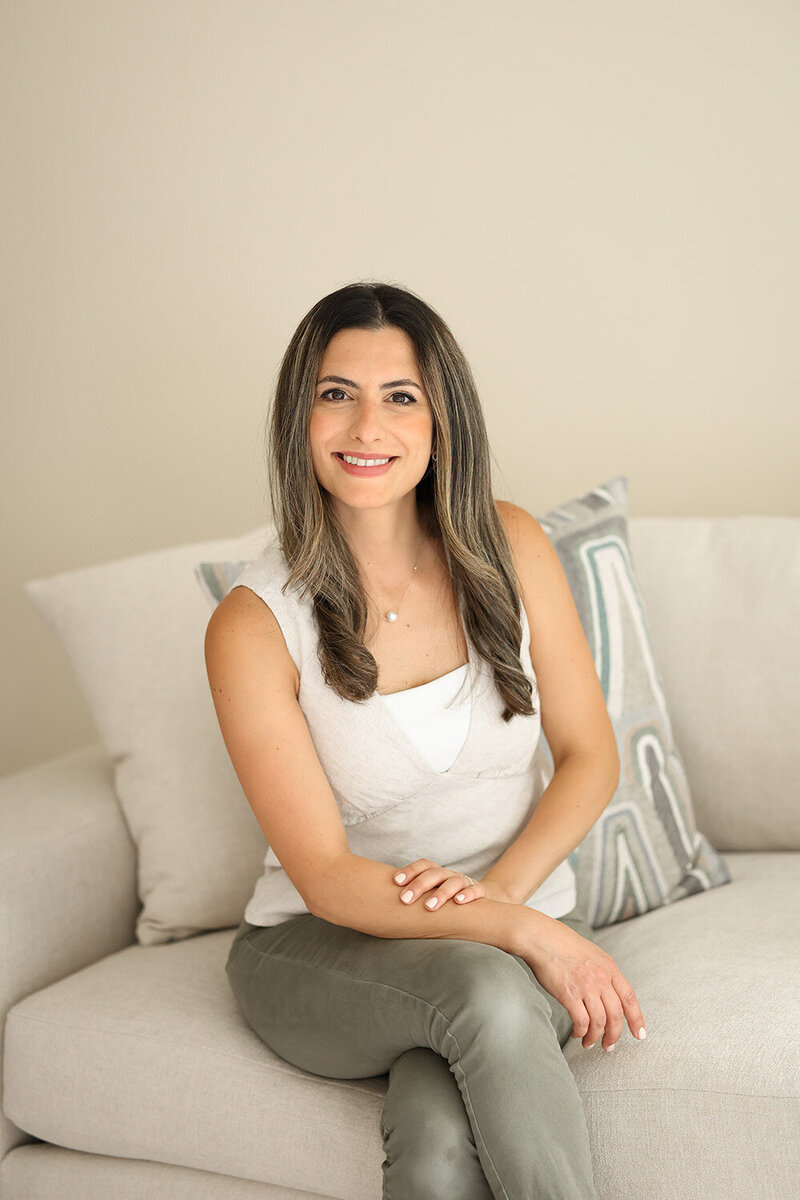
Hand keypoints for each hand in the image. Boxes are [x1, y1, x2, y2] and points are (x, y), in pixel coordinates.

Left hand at [391, 858, 513, 910]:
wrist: (484, 900)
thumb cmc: (450, 900)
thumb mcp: (434, 895)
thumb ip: (417, 896)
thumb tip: (389, 906)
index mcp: (437, 873)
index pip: (423, 865)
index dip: (409, 871)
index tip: (395, 882)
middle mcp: (450, 875)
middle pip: (434, 874)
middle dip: (419, 885)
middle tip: (405, 899)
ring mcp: (465, 882)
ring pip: (453, 882)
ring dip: (441, 893)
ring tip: (429, 906)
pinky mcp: (481, 892)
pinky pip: (475, 890)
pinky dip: (467, 895)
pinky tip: (458, 902)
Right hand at [518, 912, 646, 1050]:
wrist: (541, 937)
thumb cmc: (562, 944)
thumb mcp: (592, 954)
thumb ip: (603, 972)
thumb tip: (609, 994)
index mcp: (610, 967)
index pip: (629, 998)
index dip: (637, 1019)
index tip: (639, 1034)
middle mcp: (602, 978)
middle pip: (616, 1015)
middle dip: (614, 1035)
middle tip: (609, 1046)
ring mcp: (586, 986)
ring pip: (600, 1022)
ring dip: (595, 1037)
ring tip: (589, 1043)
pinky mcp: (569, 994)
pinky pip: (581, 1021)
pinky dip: (581, 1032)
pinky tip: (576, 1034)